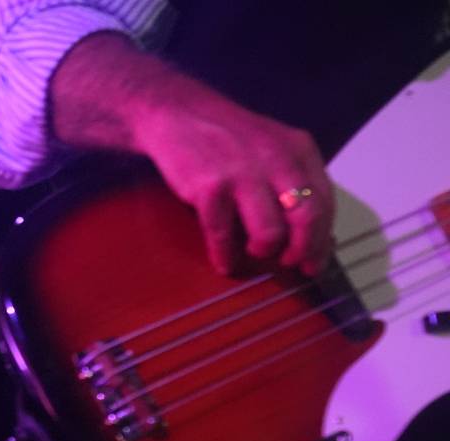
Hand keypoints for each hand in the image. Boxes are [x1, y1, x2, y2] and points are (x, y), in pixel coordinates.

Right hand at [132, 91, 333, 275]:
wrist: (178, 114)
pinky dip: (225, 255)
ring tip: (253, 253)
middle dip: (301, 250)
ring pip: (270, 232)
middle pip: (306, 218)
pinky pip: (224, 235)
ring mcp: (243, 174)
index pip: (325, 201)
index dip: (322, 238)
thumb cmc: (226, 137)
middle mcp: (277, 160)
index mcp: (298, 149)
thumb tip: (306, 227)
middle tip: (290, 264)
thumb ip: (292, 178)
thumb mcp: (272, 146)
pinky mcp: (210, 189)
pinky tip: (224, 262)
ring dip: (264, 251)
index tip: (314, 261)